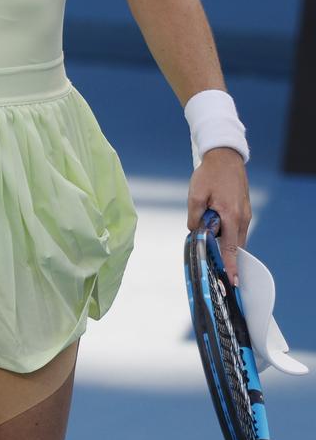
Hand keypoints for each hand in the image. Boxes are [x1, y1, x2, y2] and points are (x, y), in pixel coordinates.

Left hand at [187, 147, 251, 285]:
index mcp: (231, 216)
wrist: (225, 157)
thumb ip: (195, 217)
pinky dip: (226, 231)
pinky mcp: (244, 210)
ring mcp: (245, 214)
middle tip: (212, 262)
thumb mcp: (195, 195)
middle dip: (223, 254)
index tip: (232, 282)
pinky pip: (236, 227)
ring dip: (223, 240)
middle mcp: (242, 218)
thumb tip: (195, 232)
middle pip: (233, 245)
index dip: (231, 266)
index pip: (231, 248)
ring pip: (234, 236)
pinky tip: (214, 224)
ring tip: (208, 233)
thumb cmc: (210, 174)